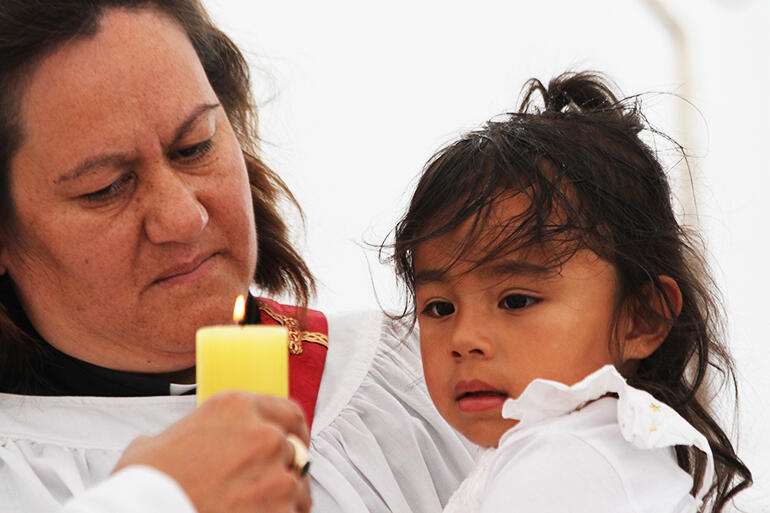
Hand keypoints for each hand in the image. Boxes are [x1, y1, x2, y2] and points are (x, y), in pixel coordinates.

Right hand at [113, 392, 310, 512]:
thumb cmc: (146, 485)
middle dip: (281, 469)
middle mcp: (262, 434)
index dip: (294, 432)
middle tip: (261, 486)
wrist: (144, 512)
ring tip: (253, 507)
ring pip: (298, 486)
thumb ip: (190, 433)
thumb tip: (185, 442)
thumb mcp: (159, 441)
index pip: (289, 412)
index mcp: (236, 408)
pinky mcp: (281, 510)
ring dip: (282, 498)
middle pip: (294, 451)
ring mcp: (275, 474)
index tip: (294, 444)